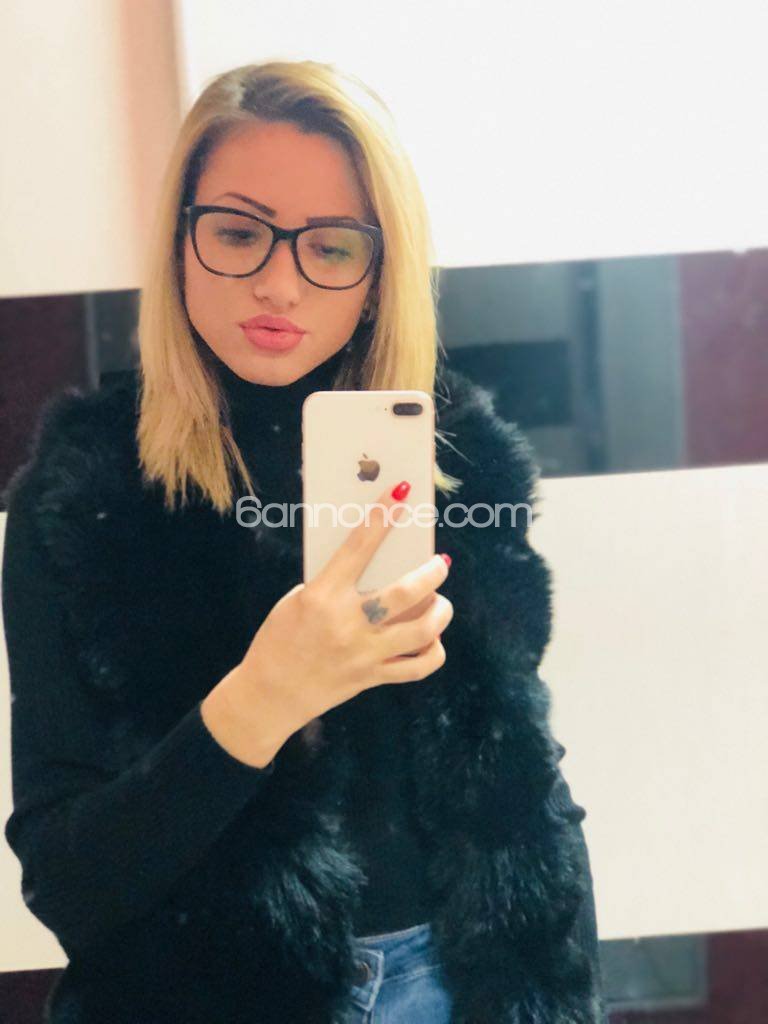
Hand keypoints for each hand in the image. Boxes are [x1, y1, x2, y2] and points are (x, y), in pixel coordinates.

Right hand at [233, 479, 452, 734]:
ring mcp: (363, 654)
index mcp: (321, 596)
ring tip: (440, 602)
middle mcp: (347, 624)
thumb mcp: (297, 601)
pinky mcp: (372, 678)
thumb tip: (379, 565)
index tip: (401, 493)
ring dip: (440, 611)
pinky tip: (431, 639)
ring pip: (422, 630)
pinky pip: (418, 667)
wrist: (268, 695)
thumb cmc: (280, 639)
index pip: (359, 545)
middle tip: (441, 563)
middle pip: (407, 592)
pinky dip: (433, 651)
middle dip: (432, 572)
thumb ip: (335, 585)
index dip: (383, 515)